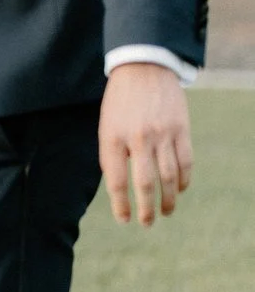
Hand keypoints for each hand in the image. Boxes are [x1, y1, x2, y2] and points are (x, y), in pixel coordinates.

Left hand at [100, 62, 192, 226]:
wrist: (143, 68)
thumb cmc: (120, 101)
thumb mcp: (106, 125)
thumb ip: (111, 153)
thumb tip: (118, 185)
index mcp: (112, 136)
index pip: (116, 180)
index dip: (119, 203)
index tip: (123, 220)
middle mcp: (137, 137)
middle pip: (144, 183)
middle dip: (146, 208)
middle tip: (147, 223)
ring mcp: (162, 134)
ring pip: (168, 176)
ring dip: (168, 198)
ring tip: (165, 211)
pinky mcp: (181, 130)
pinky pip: (185, 162)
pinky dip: (183, 180)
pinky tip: (180, 189)